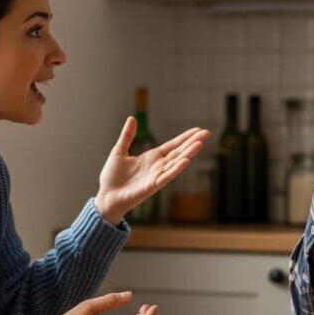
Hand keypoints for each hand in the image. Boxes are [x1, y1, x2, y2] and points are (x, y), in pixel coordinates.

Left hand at [94, 117, 210, 223]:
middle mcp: (157, 166)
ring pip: (176, 163)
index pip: (173, 145)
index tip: (198, 130)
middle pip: (179, 152)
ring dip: (188, 154)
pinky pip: (166, 176)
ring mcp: (156, 176)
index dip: (185, 137)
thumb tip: (132, 118)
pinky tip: (186, 161)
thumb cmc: (112, 177)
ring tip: (200, 144)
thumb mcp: (119, 151)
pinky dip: (176, 169)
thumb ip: (127, 136)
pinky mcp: (151, 186)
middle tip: (207, 133)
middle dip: (192, 143)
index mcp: (152, 158)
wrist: (106, 196)